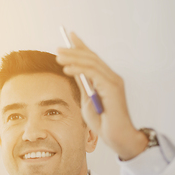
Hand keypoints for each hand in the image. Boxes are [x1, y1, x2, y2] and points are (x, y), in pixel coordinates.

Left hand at [56, 33, 147, 160]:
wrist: (116, 137)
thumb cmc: (104, 123)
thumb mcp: (88, 101)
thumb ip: (83, 86)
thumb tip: (74, 71)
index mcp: (107, 80)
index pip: (93, 58)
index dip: (81, 46)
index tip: (69, 36)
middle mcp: (112, 77)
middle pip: (91, 57)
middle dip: (74, 50)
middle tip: (58, 48)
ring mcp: (113, 81)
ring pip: (91, 62)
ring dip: (73, 58)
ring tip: (58, 57)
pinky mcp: (112, 87)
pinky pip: (93, 73)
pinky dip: (79, 69)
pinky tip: (66, 69)